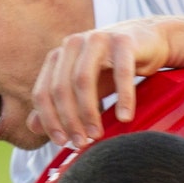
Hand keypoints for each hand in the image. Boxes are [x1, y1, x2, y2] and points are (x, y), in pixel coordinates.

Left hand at [28, 20, 170, 147]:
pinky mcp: (124, 41)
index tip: (62, 143)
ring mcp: (97, 39)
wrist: (150, 41)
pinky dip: (122, 98)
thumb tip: (33, 126)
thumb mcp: (85, 88)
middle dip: (69, 120)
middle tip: (82, 143)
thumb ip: (60, 105)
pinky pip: (120, 73)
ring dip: (88, 112)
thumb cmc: (113, 67)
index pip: (42, 92)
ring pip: (83, 79)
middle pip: (61, 88)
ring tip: (97, 134)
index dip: (49, 120)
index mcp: (59, 56)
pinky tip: (124, 118)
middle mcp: (73, 44)